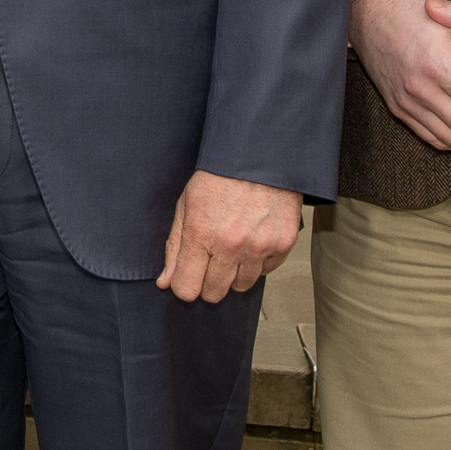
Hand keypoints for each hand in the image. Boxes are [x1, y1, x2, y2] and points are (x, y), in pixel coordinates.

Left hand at [158, 171, 300, 302]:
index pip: (186, 289)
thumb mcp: (186, 205)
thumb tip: (166, 282)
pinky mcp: (283, 244)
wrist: (259, 156)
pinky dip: (259, 262)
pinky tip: (253, 239)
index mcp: (201, 235)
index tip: (187, 276)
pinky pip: (266, 271)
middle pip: (214, 293)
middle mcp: (231, 246)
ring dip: (234, 273)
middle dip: (208, 282)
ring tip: (233, 247)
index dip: (184, 285)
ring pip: (241, 286)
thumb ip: (175, 247)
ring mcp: (259, 247)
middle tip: (211, 260)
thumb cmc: (219, 177)